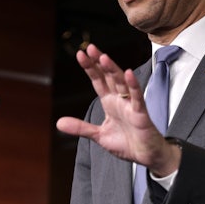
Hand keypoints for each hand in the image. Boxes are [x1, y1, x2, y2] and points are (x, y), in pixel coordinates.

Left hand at [56, 44, 179, 175]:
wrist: (146, 156)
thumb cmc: (127, 143)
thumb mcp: (99, 136)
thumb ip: (81, 128)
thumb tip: (58, 123)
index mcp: (110, 103)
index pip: (98, 81)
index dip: (90, 68)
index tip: (81, 54)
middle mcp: (120, 100)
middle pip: (109, 77)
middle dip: (100, 63)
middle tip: (90, 48)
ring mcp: (131, 105)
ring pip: (122, 83)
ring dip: (113, 70)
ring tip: (103, 57)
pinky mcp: (141, 114)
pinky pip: (137, 97)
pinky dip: (133, 86)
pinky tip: (128, 73)